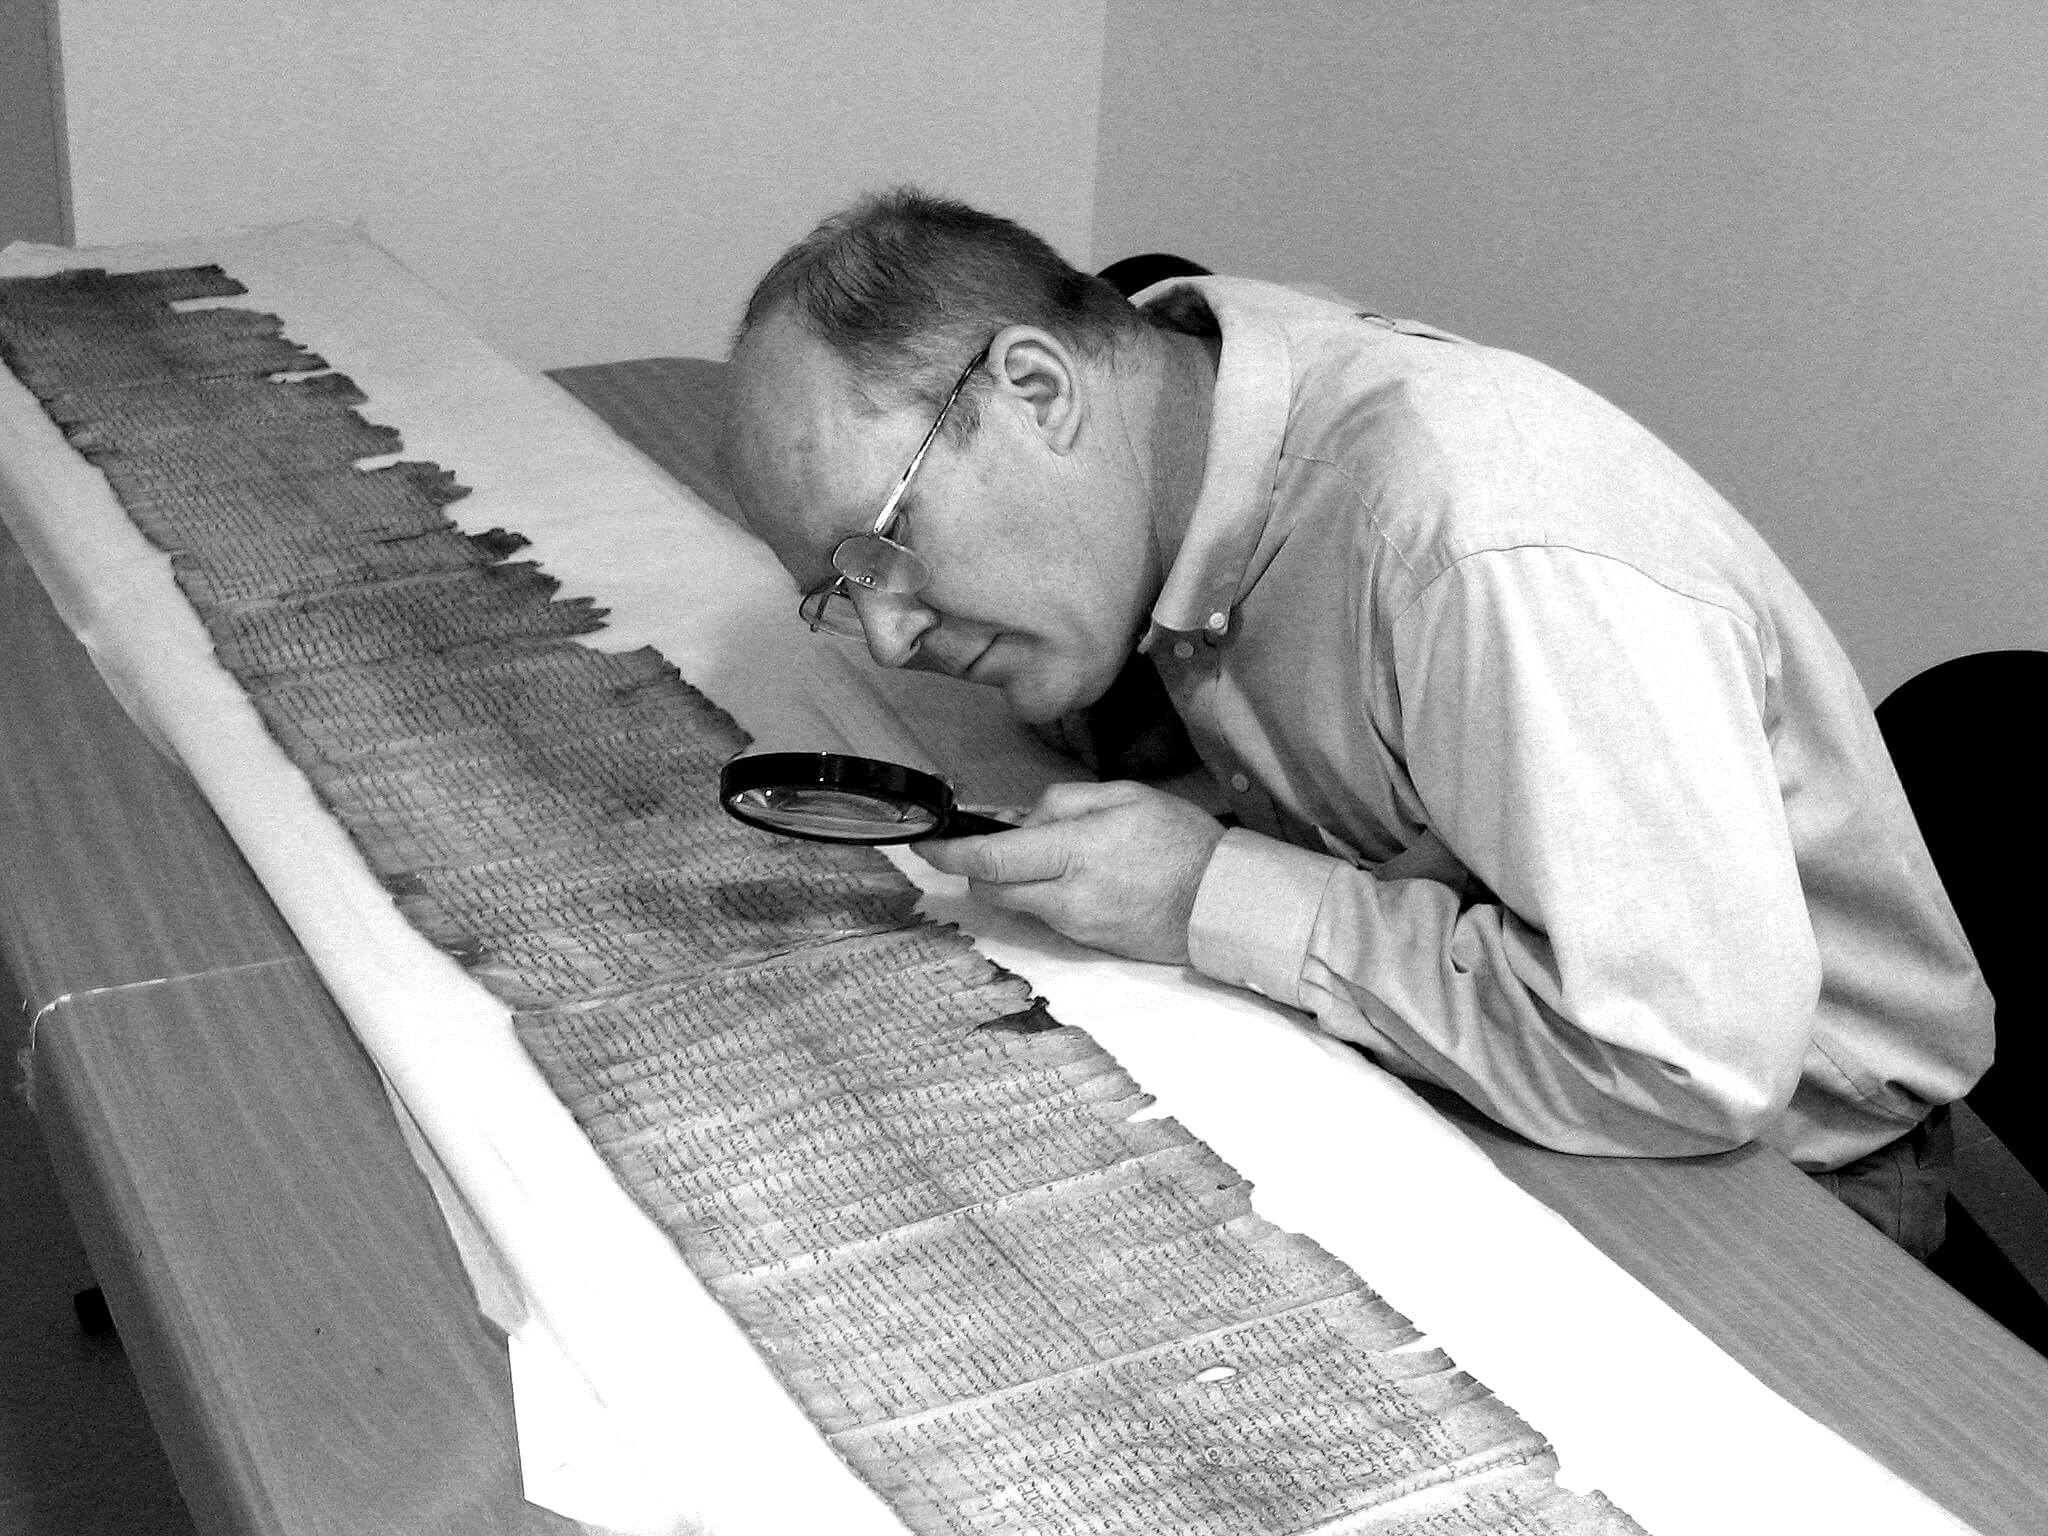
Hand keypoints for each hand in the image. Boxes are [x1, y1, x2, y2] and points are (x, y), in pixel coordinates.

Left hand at [914, 780, 1226, 963]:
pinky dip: (1045, 897)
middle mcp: (1066, 897)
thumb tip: (1021, 820)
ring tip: (1058, 857)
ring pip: (1015, 904)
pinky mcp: (1085, 944)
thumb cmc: (1179, 840)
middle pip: (990, 888)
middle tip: (997, 843)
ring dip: (1016, 881)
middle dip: (978, 867)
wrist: (1222, 903)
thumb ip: (1062, 803)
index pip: (991, 858)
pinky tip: (1080, 880)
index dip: (949, 851)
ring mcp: (1074, 927)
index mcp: (1073, 853)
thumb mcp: (1123, 796)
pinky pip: (1046, 918)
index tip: (924, 842)